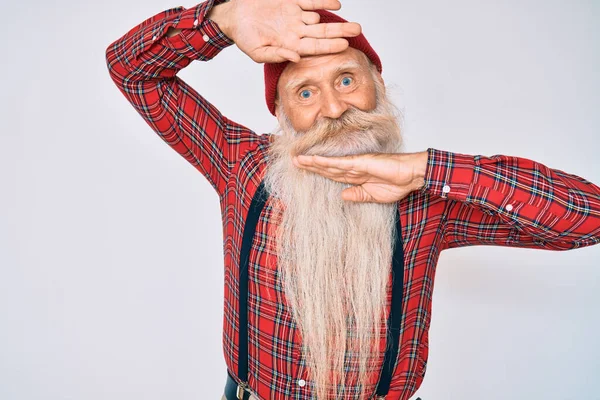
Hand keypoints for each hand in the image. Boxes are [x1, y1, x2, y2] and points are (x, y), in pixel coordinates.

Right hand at [209, 0, 361, 62]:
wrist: (233, 15)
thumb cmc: (243, 37)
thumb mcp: (257, 52)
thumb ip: (276, 55)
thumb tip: (296, 57)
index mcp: (289, 46)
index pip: (314, 48)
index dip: (329, 47)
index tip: (344, 46)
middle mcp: (295, 31)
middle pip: (323, 34)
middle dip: (341, 34)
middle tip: (358, 32)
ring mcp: (294, 16)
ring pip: (320, 19)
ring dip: (337, 22)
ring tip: (354, 25)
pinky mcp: (289, 1)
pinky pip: (310, 1)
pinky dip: (323, 2)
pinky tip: (338, 5)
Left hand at [292, 151, 428, 202]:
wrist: (411, 176)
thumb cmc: (397, 184)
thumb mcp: (373, 196)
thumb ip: (357, 195)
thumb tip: (342, 195)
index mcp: (356, 176)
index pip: (332, 174)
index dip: (318, 172)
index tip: (304, 170)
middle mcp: (353, 168)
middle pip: (327, 167)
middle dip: (310, 165)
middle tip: (293, 161)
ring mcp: (356, 164)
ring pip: (329, 164)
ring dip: (312, 162)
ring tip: (297, 160)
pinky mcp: (361, 163)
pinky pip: (339, 163)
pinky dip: (325, 162)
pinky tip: (313, 160)